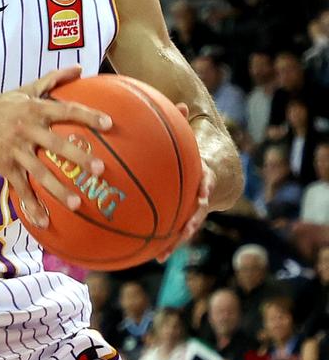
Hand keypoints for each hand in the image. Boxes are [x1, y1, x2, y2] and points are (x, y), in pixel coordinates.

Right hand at [0, 66, 111, 227]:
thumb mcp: (23, 90)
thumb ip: (52, 80)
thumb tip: (79, 68)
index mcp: (34, 109)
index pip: (66, 111)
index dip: (88, 116)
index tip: (109, 124)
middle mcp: (26, 129)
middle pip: (56, 144)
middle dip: (78, 157)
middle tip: (100, 169)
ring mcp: (15, 150)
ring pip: (39, 172)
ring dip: (59, 189)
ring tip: (78, 204)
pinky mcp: (4, 167)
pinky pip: (20, 189)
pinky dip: (31, 206)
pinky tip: (43, 221)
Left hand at [157, 102, 212, 261]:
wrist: (213, 167)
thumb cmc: (193, 148)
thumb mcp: (189, 136)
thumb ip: (182, 122)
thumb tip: (180, 104)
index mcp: (203, 174)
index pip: (207, 181)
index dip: (205, 189)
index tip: (202, 196)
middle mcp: (201, 195)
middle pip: (198, 212)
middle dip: (191, 223)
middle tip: (184, 232)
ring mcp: (193, 209)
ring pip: (185, 228)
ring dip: (175, 241)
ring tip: (161, 254)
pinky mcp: (182, 217)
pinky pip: (172, 231)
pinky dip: (162, 242)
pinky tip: (147, 255)